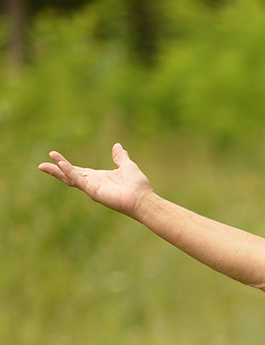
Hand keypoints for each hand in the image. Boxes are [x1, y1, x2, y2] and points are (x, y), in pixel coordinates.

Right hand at [38, 143, 152, 216]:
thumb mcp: (127, 166)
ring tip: (44, 165)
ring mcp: (92, 188)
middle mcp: (92, 183)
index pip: (77, 170)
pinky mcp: (94, 192)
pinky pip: (79, 181)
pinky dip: (70, 173)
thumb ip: (120, 157)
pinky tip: (61, 165)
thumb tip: (117, 146)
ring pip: (70, 178)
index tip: (54, 157)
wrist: (143, 198)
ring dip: (58, 171)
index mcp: (98, 177)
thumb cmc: (137, 185)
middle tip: (41, 165)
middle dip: (56, 170)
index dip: (66, 164)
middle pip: (69, 175)